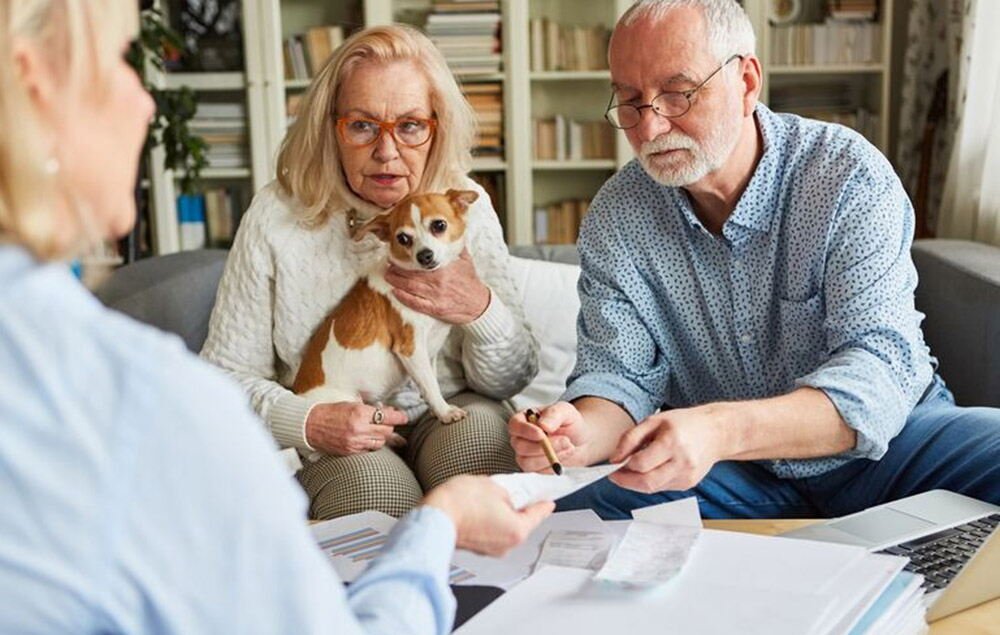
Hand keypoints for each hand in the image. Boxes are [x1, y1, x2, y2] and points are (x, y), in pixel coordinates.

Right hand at [304, 402, 407, 455]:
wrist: (310, 425)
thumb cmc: (329, 412)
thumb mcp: (350, 404)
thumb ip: (369, 408)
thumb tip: (386, 410)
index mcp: (360, 413)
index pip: (387, 417)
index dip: (399, 417)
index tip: (404, 417)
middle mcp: (359, 429)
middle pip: (387, 431)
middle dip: (390, 426)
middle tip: (389, 421)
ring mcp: (355, 442)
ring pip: (380, 442)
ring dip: (382, 436)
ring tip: (379, 430)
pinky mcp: (350, 452)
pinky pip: (369, 449)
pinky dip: (371, 444)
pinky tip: (369, 439)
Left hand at [385, 250, 490, 324]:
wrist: (479, 304)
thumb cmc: (471, 282)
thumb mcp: (466, 260)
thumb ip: (456, 246)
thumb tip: (451, 231)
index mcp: (445, 267)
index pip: (421, 260)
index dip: (407, 257)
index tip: (397, 253)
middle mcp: (439, 281)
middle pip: (412, 273)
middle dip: (397, 268)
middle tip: (388, 264)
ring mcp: (436, 296)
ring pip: (410, 287)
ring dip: (396, 281)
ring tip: (388, 275)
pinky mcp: (435, 308)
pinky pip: (415, 303)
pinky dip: (403, 297)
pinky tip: (395, 292)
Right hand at [422, 475, 554, 555]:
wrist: (434, 517)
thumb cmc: (460, 503)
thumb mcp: (493, 486)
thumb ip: (509, 492)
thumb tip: (511, 496)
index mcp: (517, 530)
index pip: (538, 514)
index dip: (544, 502)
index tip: (549, 500)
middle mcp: (507, 544)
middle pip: (521, 522)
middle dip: (518, 507)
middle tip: (514, 491)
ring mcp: (490, 549)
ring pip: (504, 528)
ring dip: (501, 514)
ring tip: (489, 497)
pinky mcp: (476, 548)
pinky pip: (490, 532)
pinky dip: (489, 521)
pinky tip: (479, 508)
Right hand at [507, 402, 593, 472]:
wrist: (581, 439)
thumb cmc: (570, 422)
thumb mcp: (565, 411)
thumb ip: (553, 414)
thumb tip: (542, 425)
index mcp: (524, 419)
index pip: (515, 426)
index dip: (526, 431)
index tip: (542, 434)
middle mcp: (521, 437)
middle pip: (520, 446)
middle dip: (544, 446)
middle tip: (566, 440)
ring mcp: (525, 454)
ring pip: (527, 462)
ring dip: (549, 457)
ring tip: (569, 447)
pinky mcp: (533, 467)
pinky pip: (538, 471)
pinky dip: (552, 466)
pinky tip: (564, 455)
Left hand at [608, 405, 726, 492]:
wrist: (716, 432)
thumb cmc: (685, 423)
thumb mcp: (654, 421)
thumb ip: (630, 438)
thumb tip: (614, 458)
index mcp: (672, 442)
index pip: (641, 464)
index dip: (623, 466)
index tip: (614, 464)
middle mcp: (682, 462)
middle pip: (646, 482)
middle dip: (626, 481)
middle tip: (615, 475)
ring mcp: (687, 476)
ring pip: (653, 488)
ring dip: (637, 483)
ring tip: (631, 470)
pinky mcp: (688, 483)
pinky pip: (663, 487)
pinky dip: (651, 481)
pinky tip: (649, 470)